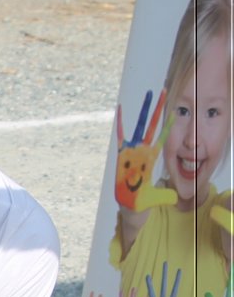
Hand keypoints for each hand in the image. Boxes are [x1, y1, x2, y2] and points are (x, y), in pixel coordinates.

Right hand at [113, 91, 176, 211]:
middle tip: (163, 92)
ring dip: (144, 110)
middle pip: (153, 125)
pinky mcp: (121, 154)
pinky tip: (120, 108)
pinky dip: (120, 122)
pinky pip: (120, 135)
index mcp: (153, 157)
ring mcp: (132, 150)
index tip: (175, 111)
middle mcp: (144, 150)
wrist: (130, 204)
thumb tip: (175, 199)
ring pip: (140, 126)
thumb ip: (167, 196)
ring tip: (149, 94)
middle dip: (158, 109)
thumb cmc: (144, 200)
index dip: (169, 125)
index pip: (163, 137)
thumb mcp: (158, 198)